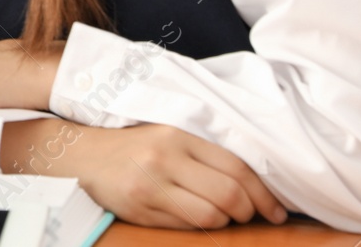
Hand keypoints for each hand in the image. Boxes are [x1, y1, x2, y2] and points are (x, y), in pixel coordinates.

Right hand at [1, 119, 287, 229]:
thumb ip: (206, 152)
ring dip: (226, 221)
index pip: (236, 167)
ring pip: (212, 215)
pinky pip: (187, 226)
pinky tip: (197, 217)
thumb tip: (254, 183)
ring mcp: (152, 185)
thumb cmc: (134, 145)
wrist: (82, 154)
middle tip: (254, 215)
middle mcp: (165, 157)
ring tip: (224, 215)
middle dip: (250, 211)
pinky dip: (201, 226)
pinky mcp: (140, 207)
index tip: (277, 208)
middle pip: (229, 194)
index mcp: (178, 134)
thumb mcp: (169, 135)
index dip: (264, 193)